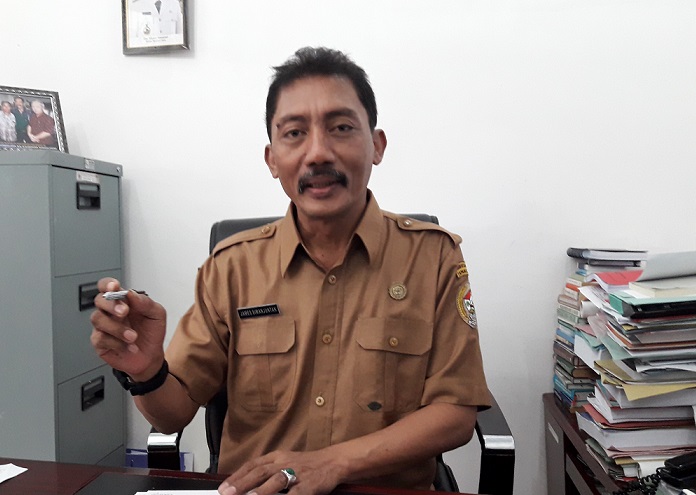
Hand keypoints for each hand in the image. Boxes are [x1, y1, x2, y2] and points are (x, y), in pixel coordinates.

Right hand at [90, 277, 166, 379]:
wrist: (151, 356)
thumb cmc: (152, 333)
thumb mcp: (157, 315)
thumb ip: (145, 302)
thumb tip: (130, 293)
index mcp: (123, 301)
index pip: (108, 287)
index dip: (108, 284)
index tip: (114, 286)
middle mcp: (110, 312)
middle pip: (99, 300)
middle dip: (111, 305)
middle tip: (125, 312)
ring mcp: (103, 326)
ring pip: (98, 319)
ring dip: (117, 327)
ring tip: (133, 336)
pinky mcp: (99, 342)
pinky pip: (100, 338)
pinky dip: (116, 342)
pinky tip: (128, 346)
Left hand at [218, 450, 341, 494]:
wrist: (333, 461)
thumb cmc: (308, 465)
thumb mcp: (286, 461)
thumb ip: (269, 471)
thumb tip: (247, 484)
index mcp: (277, 457)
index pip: (253, 465)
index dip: (237, 476)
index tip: (224, 487)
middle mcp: (285, 463)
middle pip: (260, 472)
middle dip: (242, 484)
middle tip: (227, 493)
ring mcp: (297, 474)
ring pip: (276, 481)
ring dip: (260, 491)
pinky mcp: (309, 486)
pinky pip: (295, 494)